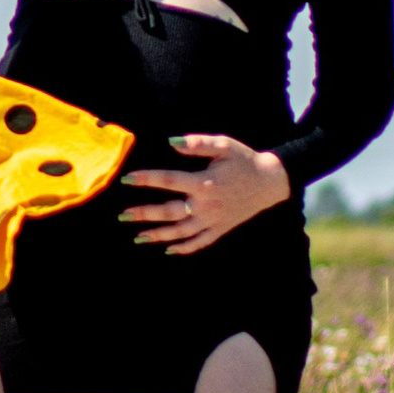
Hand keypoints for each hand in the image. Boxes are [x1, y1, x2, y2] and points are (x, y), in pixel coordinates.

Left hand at [119, 134, 290, 253]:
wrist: (270, 182)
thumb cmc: (244, 160)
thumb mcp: (223, 145)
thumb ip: (197, 143)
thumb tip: (170, 142)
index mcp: (204, 183)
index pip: (168, 181)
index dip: (146, 179)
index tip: (126, 179)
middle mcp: (206, 205)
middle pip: (169, 212)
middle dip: (144, 214)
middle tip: (122, 215)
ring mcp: (213, 221)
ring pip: (181, 232)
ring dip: (158, 235)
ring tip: (137, 237)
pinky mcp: (221, 229)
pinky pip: (200, 242)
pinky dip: (184, 248)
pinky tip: (168, 250)